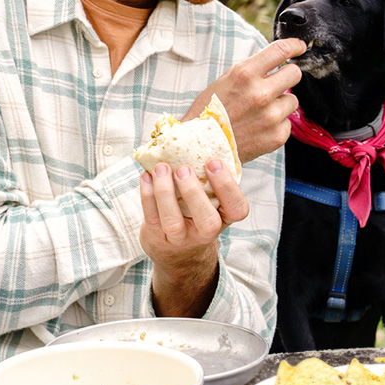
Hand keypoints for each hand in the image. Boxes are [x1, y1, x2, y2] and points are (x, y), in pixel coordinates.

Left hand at [139, 159, 247, 317]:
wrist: (178, 253)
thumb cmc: (197, 213)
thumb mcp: (211, 201)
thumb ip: (210, 177)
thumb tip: (201, 131)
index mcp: (224, 218)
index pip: (237, 209)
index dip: (227, 186)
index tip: (212, 162)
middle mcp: (205, 233)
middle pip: (207, 221)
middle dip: (194, 193)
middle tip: (184, 168)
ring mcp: (180, 238)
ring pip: (172, 221)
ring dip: (165, 192)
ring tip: (161, 168)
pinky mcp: (157, 237)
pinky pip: (151, 217)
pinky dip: (147, 194)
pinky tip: (146, 176)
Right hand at [183, 38, 305, 163]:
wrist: (200, 145)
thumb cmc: (210, 112)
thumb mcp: (226, 81)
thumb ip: (251, 70)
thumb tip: (275, 62)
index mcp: (245, 74)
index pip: (280, 51)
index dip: (294, 46)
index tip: (299, 47)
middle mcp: (260, 93)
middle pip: (294, 74)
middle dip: (287, 76)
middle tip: (277, 84)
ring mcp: (270, 116)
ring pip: (292, 100)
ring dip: (280, 103)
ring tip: (260, 112)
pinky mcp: (276, 136)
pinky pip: (287, 122)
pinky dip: (277, 124)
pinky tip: (259, 127)